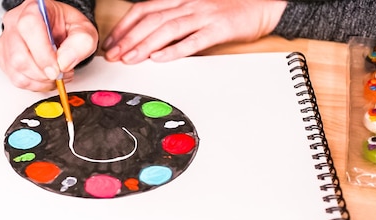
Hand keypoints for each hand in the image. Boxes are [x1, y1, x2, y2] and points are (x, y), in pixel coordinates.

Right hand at [0, 0, 97, 91]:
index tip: (57, 70)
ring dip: (40, 80)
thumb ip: (81, 42)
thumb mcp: (84, 29)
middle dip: (43, 73)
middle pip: (19, 55)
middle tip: (61, 74)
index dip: (43, 54)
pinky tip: (45, 78)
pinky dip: (34, 84)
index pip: (29, 28)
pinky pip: (15, 78)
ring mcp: (7, 41)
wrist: (58, 31)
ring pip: (16, 69)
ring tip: (56, 76)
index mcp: (34, 8)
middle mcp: (15, 22)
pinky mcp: (4, 58)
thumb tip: (64, 63)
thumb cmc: (67, 27)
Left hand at [102, 0, 286, 63]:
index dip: (124, 26)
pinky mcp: (218, 28)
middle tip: (113, 55)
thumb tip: (147, 39)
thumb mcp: (195, 10)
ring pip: (167, 29)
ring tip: (129, 59)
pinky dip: (174, 50)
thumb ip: (173, 20)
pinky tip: (159, 58)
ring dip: (144, 44)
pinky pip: (193, 40)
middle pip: (151, 20)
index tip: (111, 42)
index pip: (144, 10)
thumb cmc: (229, 9)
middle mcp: (189, 4)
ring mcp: (204, 15)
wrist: (264, 5)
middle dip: (128, 38)